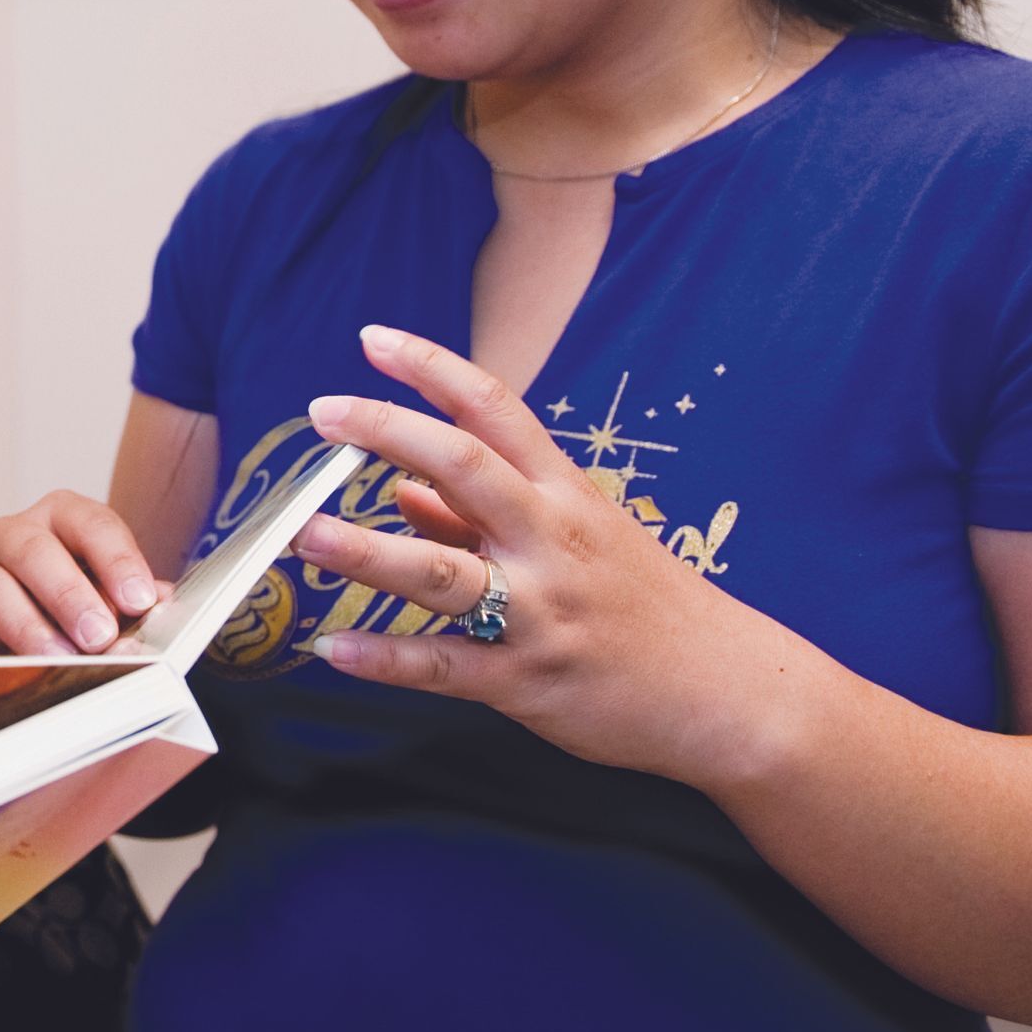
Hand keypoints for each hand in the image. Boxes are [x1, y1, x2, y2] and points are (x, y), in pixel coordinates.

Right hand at [0, 492, 165, 657]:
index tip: (140, 599)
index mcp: (62, 517)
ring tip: (60, 659)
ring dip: (28, 626)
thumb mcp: (117, 593)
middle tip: (98, 634)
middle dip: (69, 595)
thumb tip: (162, 606)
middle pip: (34, 551)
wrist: (42, 624)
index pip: (91, 524)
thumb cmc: (84, 603)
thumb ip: (139, 598)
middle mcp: (12, 536)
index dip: (117, 561)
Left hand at [294, 325, 812, 785]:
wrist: (727, 692)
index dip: (432, 367)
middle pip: (464, 465)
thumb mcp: (580, 538)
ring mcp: (539, 611)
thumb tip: (403, 489)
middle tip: (321, 412)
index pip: (494, 408)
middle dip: (388, 431)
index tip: (373, 339)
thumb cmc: (647, 607)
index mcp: (563, 494)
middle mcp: (549, 540)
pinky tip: (333, 647)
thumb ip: (480, 514)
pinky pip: (446, 665)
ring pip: (443, 572)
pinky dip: (386, 658)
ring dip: (366, 551)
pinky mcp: (528, 679)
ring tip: (303, 534)